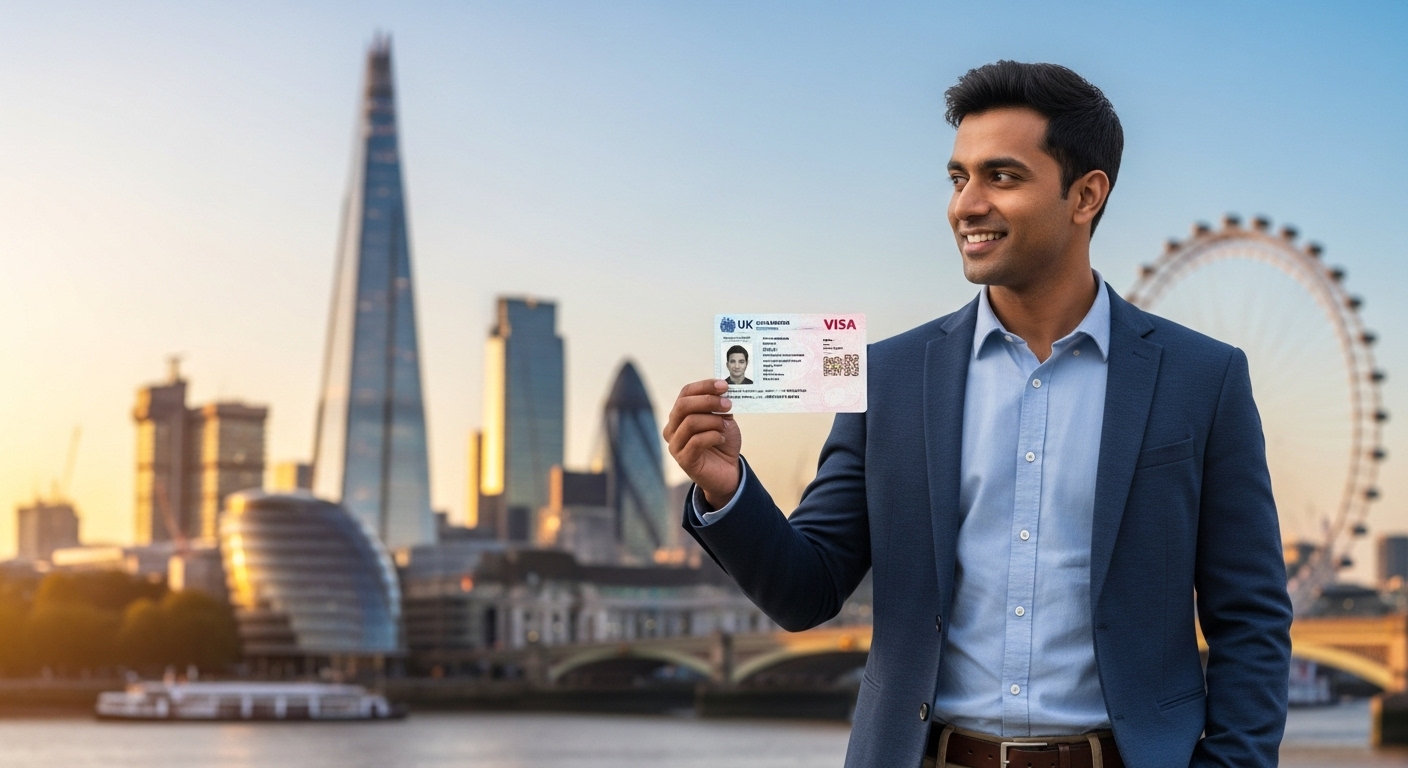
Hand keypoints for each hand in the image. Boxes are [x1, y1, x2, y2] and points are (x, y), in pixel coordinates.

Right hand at [663, 379, 741, 507]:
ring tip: (725, 426)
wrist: (728, 472)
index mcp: (679, 415)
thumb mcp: (723, 419)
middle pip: (683, 406)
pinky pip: (696, 441)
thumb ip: (720, 406)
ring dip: (713, 421)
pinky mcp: (683, 460)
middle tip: (728, 404)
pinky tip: (721, 439)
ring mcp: (675, 445)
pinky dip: (713, 436)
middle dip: (708, 401)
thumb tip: (724, 389)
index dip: (704, 386)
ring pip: (690, 422)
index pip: (685, 393)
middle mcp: (672, 428)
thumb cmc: (722, 442)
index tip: (724, 385)